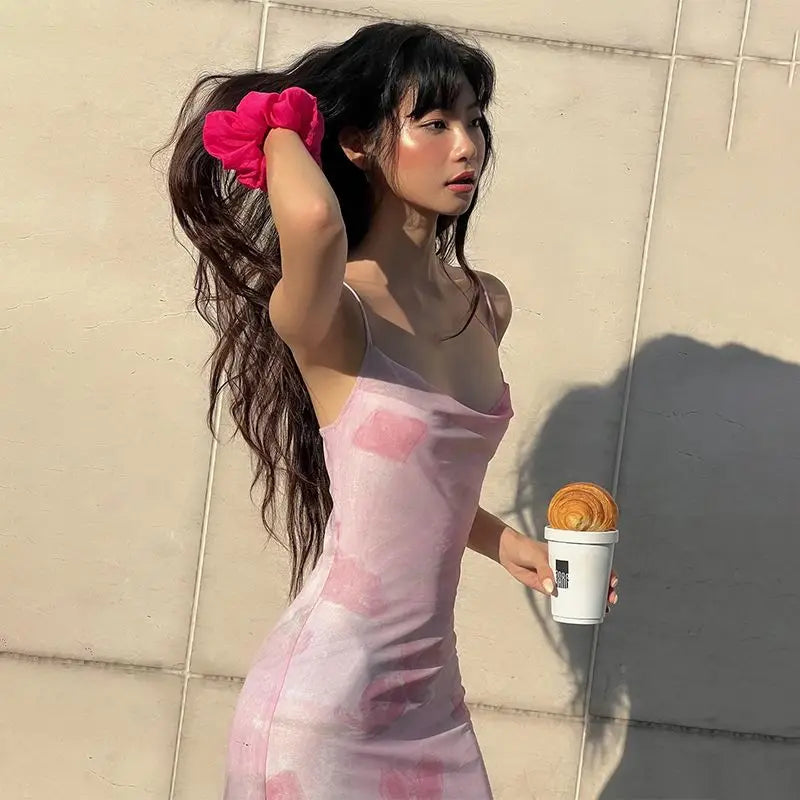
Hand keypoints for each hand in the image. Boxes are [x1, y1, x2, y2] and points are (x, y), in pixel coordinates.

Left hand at [498, 532, 618, 611]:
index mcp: (570, 554)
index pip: (594, 562)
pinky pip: (565, 598)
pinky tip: (582, 613)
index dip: (607, 571)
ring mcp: (559, 578)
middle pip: (592, 578)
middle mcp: (568, 567)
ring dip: (594, 599)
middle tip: (611, 598)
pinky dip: (574, 605)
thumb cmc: (524, 547)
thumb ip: (544, 571)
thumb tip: (552, 589)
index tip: (612, 580)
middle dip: (605, 589)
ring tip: (604, 608)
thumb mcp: (537, 555)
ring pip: (581, 590)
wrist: (507, 552)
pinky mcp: (548, 588)